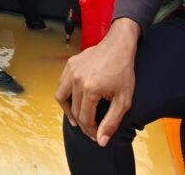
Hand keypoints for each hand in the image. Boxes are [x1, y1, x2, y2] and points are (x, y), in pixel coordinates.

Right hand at [55, 18, 139, 145]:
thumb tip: (101, 139)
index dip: (91, 131)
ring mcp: (71, 70)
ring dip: (68, 110)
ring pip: (61, 97)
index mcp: (90, 88)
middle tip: (91, 129)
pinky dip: (65, 94)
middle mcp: (77, 79)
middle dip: (83, 124)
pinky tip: (74, 99)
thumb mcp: (123, 100)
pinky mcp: (70, 64)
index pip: (85, 118)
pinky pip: (61, 83)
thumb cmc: (123, 70)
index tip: (97, 136)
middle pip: (74, 110)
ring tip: (76, 118)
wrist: (118, 46)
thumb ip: (112, 122)